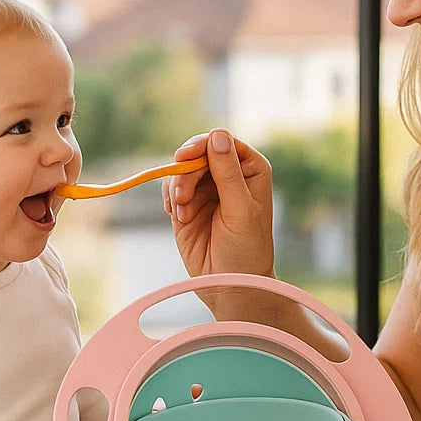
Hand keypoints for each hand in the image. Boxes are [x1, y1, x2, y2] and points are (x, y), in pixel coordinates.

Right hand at [161, 129, 273, 279]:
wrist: (229, 285)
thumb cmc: (246, 249)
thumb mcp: (241, 210)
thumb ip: (228, 174)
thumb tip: (217, 135)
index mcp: (250, 169)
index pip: (223, 142)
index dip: (202, 145)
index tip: (184, 157)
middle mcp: (228, 174)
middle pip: (197, 153)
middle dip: (185, 173)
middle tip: (182, 198)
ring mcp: (206, 188)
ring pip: (181, 170)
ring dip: (177, 188)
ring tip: (183, 214)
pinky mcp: (187, 204)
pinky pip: (170, 188)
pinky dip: (170, 199)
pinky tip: (178, 217)